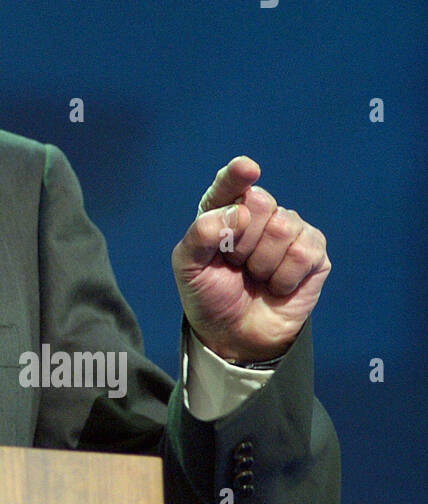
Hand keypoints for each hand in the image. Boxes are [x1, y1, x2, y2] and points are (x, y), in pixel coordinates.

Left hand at [171, 156, 329, 362]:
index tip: (246, 169)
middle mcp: (258, 215)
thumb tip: (237, 211)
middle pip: (260, 202)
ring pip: (282, 227)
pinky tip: (276, 285)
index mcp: (223, 211)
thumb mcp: (189, 267)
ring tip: (254, 276)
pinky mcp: (314, 253)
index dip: (237, 175)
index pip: (229, 184)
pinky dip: (284, 276)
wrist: (234, 334)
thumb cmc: (209, 295)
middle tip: (235, 262)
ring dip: (262, 262)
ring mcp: (289, 231)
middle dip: (242, 240)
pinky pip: (304, 252)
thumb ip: (201, 235)